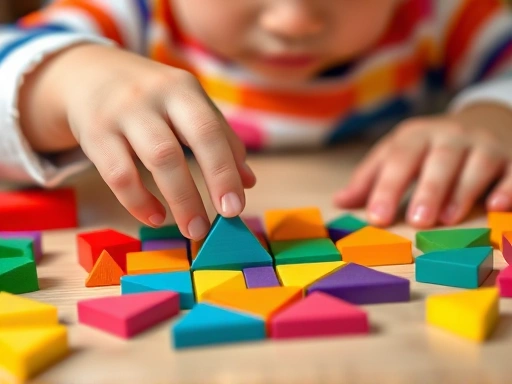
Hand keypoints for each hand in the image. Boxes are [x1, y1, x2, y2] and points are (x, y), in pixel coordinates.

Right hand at [19, 44, 255, 238]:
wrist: (87, 73)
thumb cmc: (151, 96)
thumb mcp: (187, 103)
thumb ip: (220, 137)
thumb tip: (248, 181)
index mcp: (182, 88)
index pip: (211, 130)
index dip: (225, 170)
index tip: (236, 207)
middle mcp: (152, 97)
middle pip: (183, 144)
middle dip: (206, 185)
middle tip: (222, 221)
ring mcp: (120, 115)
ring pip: (155, 160)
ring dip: (180, 200)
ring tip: (193, 229)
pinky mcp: (94, 135)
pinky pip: (118, 175)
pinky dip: (139, 202)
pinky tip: (155, 216)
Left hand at [333, 102, 511, 227]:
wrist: (481, 123)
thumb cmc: (427, 150)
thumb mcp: (395, 155)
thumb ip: (369, 179)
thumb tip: (339, 202)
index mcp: (415, 136)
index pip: (398, 159)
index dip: (387, 187)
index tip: (377, 218)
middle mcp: (449, 135)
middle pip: (438, 160)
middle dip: (427, 190)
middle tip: (417, 221)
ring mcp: (483, 144)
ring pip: (475, 163)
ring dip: (462, 191)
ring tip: (448, 219)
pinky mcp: (511, 157)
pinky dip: (507, 187)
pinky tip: (496, 205)